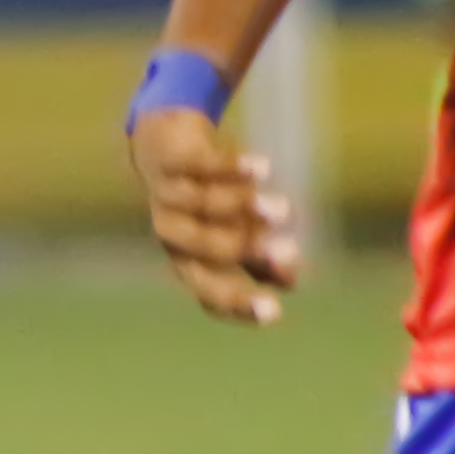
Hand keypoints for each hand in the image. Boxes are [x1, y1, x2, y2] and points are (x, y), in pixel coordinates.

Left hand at [130, 104, 301, 327]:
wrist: (162, 142)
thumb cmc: (205, 196)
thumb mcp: (234, 229)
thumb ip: (258, 257)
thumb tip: (292, 284)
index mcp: (186, 257)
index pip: (208, 291)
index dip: (238, 304)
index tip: (275, 312)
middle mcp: (171, 233)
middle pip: (209, 249)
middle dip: (251, 251)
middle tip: (292, 251)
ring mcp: (165, 195)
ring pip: (206, 205)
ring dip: (248, 207)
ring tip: (285, 210)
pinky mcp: (168, 159)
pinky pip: (200, 163)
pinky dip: (232, 167)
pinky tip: (263, 168)